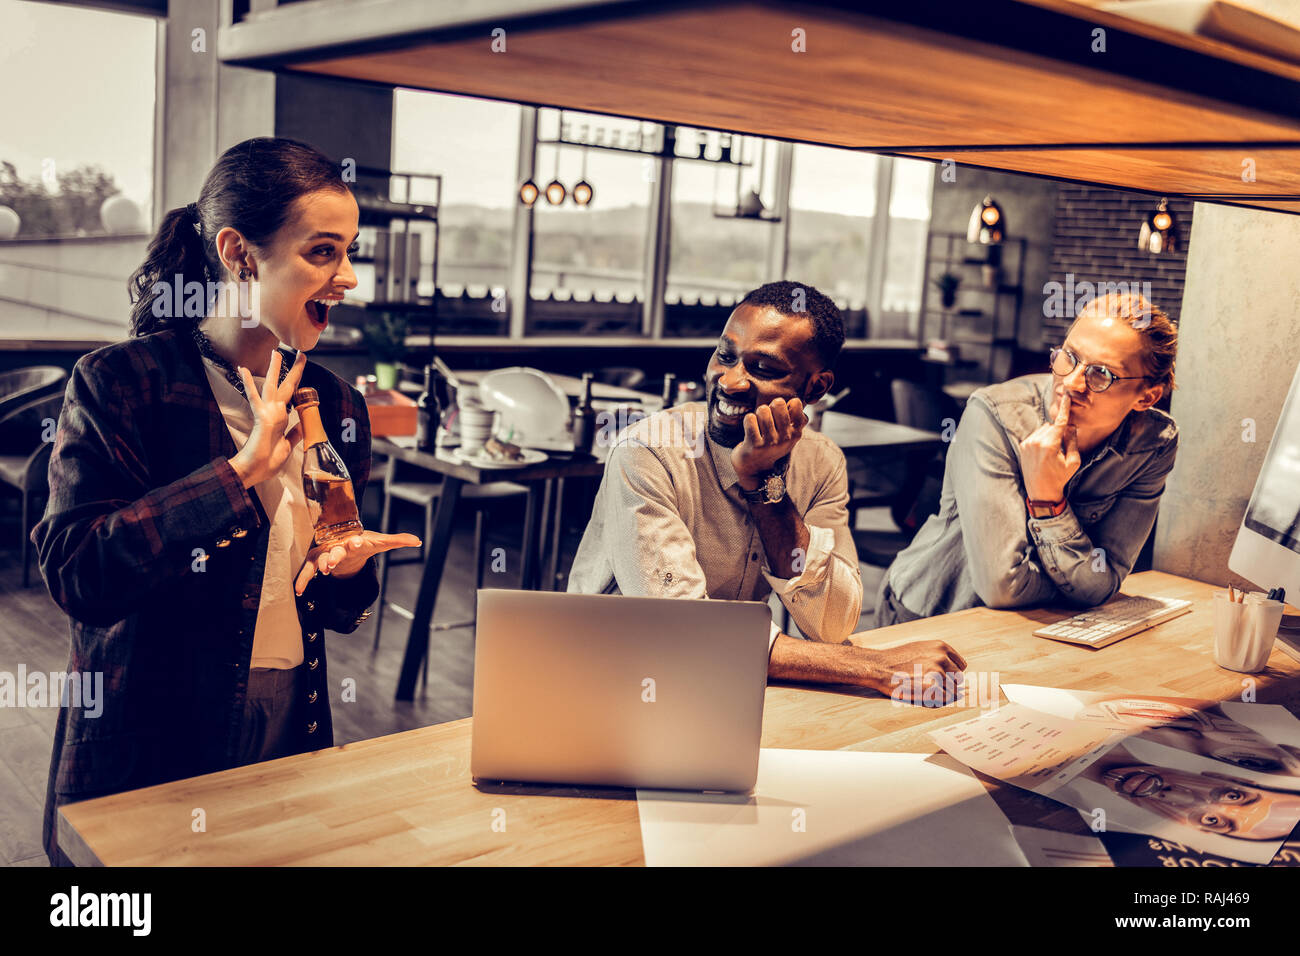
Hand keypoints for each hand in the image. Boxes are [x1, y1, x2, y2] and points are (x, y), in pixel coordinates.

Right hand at [228, 349, 307, 487]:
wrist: (254, 471)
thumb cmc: (267, 462)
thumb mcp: (287, 446)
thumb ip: (294, 434)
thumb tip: (302, 423)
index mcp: (281, 418)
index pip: (291, 396)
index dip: (298, 382)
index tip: (303, 370)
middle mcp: (274, 412)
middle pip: (285, 385)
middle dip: (294, 369)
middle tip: (302, 353)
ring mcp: (267, 413)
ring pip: (271, 385)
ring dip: (274, 369)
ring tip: (277, 352)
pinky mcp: (261, 418)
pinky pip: (254, 398)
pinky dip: (248, 384)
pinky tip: (242, 369)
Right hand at [294, 530, 421, 595]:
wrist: (345, 543)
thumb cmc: (363, 543)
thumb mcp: (380, 543)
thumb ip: (398, 541)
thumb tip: (418, 541)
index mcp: (355, 540)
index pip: (356, 540)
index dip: (356, 541)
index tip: (356, 541)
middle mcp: (338, 544)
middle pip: (336, 549)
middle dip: (335, 555)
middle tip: (334, 561)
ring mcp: (325, 552)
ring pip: (321, 558)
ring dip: (321, 564)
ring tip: (323, 571)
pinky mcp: (316, 561)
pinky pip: (307, 571)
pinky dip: (303, 580)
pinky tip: (300, 591)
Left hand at [731, 396, 806, 487]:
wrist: (754, 467)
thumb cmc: (771, 445)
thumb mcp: (788, 434)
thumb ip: (794, 418)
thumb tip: (794, 401)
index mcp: (796, 433)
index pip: (796, 404)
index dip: (784, 404)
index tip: (778, 414)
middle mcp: (786, 438)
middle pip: (778, 403)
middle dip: (769, 407)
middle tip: (766, 418)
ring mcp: (770, 442)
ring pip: (762, 410)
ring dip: (757, 415)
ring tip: (758, 425)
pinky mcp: (755, 445)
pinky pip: (750, 419)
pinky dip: (748, 421)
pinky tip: (750, 429)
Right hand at [852, 639, 967, 704]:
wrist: (879, 667)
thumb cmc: (897, 659)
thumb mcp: (920, 647)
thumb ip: (938, 654)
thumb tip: (955, 666)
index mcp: (941, 646)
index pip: (961, 665)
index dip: (952, 674)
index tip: (943, 679)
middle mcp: (942, 657)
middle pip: (958, 679)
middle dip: (948, 684)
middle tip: (930, 686)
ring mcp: (937, 672)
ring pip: (952, 690)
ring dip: (941, 693)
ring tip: (924, 690)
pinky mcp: (932, 687)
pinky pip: (945, 699)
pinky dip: (937, 700)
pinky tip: (923, 695)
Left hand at [1018, 390, 1080, 501]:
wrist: (1041, 492)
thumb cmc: (1059, 478)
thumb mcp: (1072, 461)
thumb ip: (1072, 441)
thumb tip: (1071, 426)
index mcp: (1049, 444)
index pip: (1059, 422)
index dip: (1065, 409)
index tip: (1067, 396)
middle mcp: (1035, 441)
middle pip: (1051, 426)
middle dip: (1058, 432)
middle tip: (1061, 449)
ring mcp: (1027, 443)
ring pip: (1043, 429)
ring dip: (1049, 436)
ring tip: (1051, 454)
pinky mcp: (1022, 446)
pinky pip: (1036, 435)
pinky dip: (1042, 440)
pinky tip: (1043, 455)